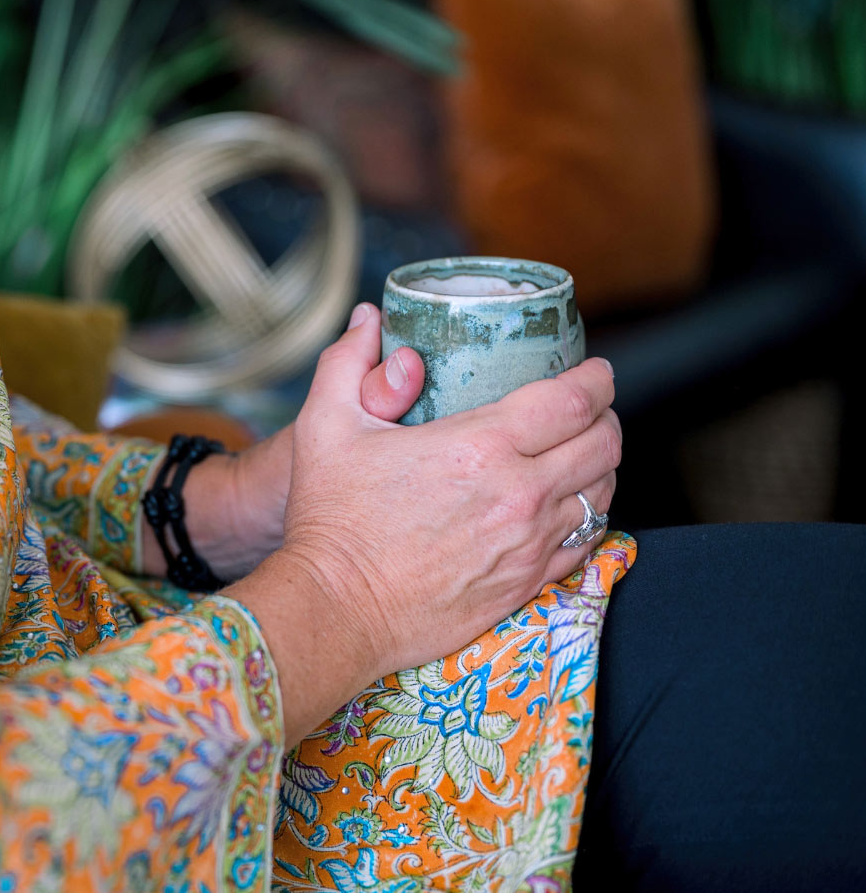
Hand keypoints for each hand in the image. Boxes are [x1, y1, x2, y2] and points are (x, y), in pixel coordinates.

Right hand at [227, 303, 618, 742]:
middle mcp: (518, 494)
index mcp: (479, 446)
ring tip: (579, 455)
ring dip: (600, 467)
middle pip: (604, 443)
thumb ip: (347, 363)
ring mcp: (528, 544)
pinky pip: (586, 543)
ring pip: (603, 493)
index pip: (574, 399)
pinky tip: (567, 508)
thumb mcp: (324, 427)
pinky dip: (588, 517)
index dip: (596, 378)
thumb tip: (369, 319)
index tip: (594, 370)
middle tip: (587, 409)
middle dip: (604, 417)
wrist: (337, 608)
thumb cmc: (331, 520)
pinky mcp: (526, 584)